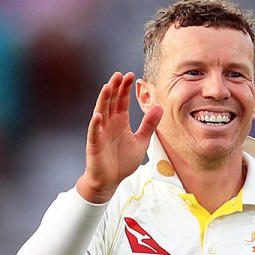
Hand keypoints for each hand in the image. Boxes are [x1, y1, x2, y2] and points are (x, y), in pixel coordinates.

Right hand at [76, 72, 162, 202]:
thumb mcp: (141, 140)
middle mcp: (109, 123)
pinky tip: (98, 115)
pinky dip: (95, 124)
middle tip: (120, 74)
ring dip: (104, 100)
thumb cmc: (123, 160)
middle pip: (111, 102)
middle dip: (115, 88)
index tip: (131, 75)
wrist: (110, 180)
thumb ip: (149, 124)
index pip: (121, 101)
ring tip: (108, 86)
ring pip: (101, 112)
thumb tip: (159, 107)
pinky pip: (94, 132)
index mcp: (120, 121)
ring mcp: (101, 133)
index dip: (125, 89)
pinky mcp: (95, 144)